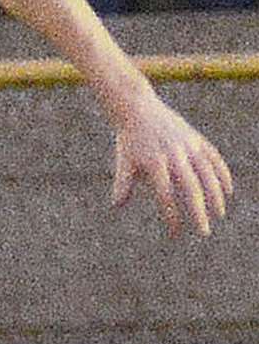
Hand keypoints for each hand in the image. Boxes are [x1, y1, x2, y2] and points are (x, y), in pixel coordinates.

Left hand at [110, 97, 232, 236]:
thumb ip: (123, 183)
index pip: (165, 196)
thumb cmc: (130, 140)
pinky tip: (227, 191)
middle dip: (198, 212)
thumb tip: (117, 205)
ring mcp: (188, 146)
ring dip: (215, 196)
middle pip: (190, 188)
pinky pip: (214, 159)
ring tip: (219, 214)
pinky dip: (223, 175)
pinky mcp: (197, 140)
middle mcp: (174, 156)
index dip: (171, 216)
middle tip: (203, 232)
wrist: (138, 109)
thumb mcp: (124, 161)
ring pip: (207, 174)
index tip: (175, 233)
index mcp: (154, 164)